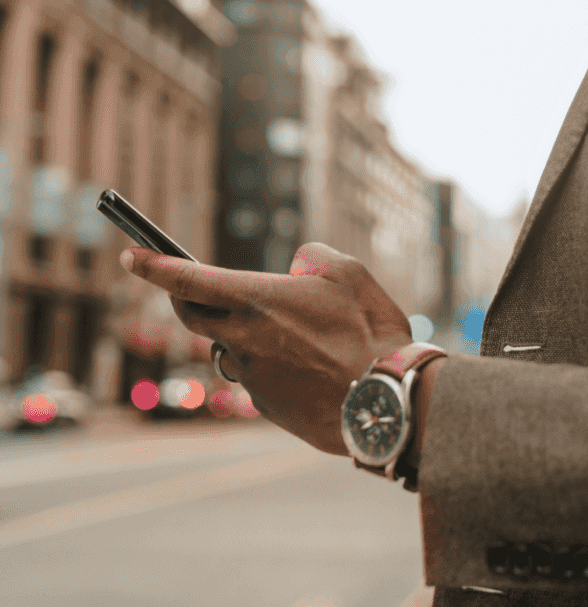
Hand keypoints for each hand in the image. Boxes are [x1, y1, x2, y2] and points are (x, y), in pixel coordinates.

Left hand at [120, 242, 412, 453]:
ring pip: (229, 347)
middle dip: (184, 297)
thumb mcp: (350, 273)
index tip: (131, 255)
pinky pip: (254, 375)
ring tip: (292, 329)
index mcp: (258, 301)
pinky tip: (308, 362)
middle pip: (193, 316)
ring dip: (241, 332)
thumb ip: (314, 259)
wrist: (382, 401)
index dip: (155, 266)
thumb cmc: (370, 331)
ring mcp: (250, 376)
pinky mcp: (264, 406)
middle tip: (189, 285)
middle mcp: (243, 339)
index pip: (190, 280)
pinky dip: (267, 361)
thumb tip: (295, 269)